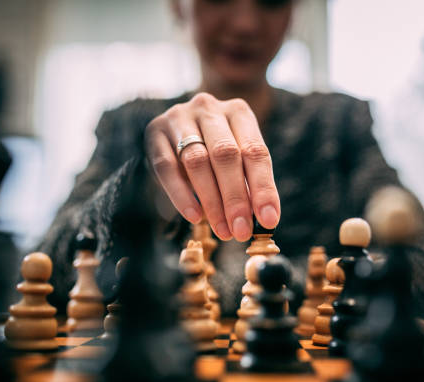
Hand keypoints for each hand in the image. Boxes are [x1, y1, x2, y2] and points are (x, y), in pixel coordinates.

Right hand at [145, 92, 279, 241]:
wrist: (176, 128)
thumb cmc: (214, 149)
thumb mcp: (237, 158)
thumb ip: (248, 183)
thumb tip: (263, 219)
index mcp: (238, 112)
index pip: (255, 151)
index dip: (263, 188)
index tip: (269, 220)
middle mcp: (209, 109)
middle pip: (225, 155)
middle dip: (236, 198)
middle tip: (241, 231)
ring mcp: (179, 117)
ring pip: (197, 161)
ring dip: (212, 201)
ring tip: (222, 230)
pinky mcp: (154, 131)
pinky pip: (166, 166)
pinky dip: (181, 194)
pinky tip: (194, 216)